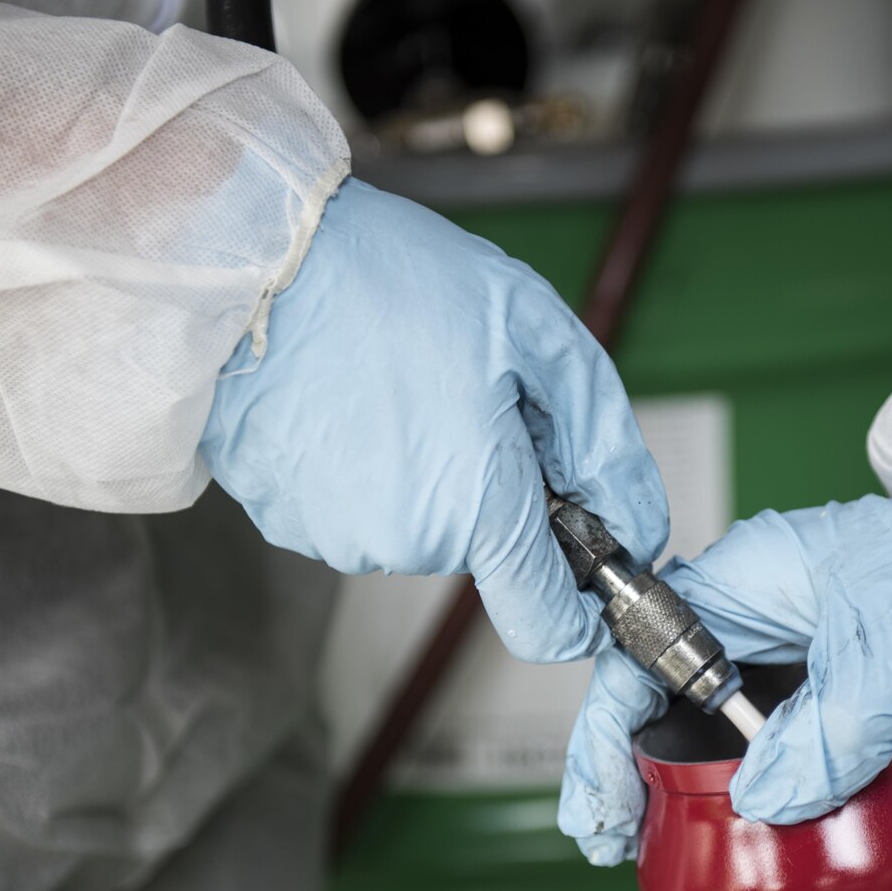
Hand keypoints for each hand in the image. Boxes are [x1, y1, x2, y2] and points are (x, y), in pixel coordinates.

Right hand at [199, 179, 667, 663]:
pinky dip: (369, 467)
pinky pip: (359, 509)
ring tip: (400, 384)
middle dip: (498, 488)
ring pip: (420, 526)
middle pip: (486, 551)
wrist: (251, 263)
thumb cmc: (391, 283)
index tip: (587, 562)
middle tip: (471, 394)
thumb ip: (604, 446)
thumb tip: (640, 528)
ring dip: (431, 473)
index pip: (548, 627)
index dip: (580, 607)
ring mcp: (339, 537)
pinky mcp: (288, 519)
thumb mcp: (538, 336)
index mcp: (480, 508)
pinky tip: (352, 399)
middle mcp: (408, 544)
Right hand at [557, 475, 891, 863]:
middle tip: (619, 845)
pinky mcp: (843, 684)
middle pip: (665, 696)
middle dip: (631, 771)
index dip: (604, 739)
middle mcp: (759, 613)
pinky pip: (780, 741)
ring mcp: (801, 649)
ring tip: (669, 851)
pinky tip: (757, 835)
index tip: (601, 811)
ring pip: (720, 725)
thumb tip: (758, 799)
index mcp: (744, 580)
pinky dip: (760, 787)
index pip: (638, 658)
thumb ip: (823, 733)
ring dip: (693, 785)